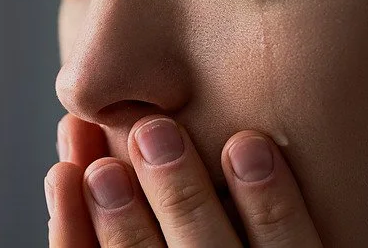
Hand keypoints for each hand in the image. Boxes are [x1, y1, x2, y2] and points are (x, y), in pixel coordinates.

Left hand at [44, 114, 321, 246]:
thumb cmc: (266, 243)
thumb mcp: (304, 237)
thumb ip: (300, 209)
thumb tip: (285, 132)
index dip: (273, 209)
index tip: (249, 145)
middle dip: (178, 201)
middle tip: (153, 132)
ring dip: (116, 222)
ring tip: (96, 162)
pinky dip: (70, 232)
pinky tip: (62, 176)